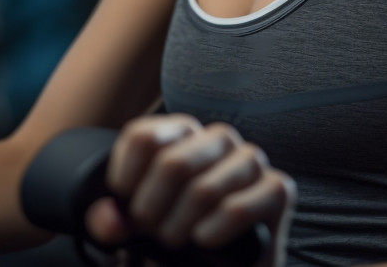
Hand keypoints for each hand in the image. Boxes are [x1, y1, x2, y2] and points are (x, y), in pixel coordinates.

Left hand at [83, 114, 294, 266]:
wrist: (221, 264)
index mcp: (181, 133)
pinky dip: (212, 233)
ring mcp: (250, 160)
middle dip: (154, 211)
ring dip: (181, 228)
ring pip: (203, 190)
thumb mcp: (134, 227)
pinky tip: (205, 241)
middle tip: (153, 233)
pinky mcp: (278, 189)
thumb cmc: (177, 234)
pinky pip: (237, 208)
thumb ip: (109, 222)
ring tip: (178, 240)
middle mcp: (217, 137)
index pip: (142, 137)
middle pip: (172, 164)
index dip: (125, 179)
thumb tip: (107, 221)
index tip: (124, 207)